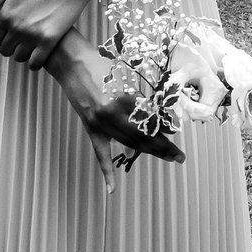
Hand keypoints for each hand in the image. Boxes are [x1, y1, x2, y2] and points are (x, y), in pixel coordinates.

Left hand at [0, 0, 116, 66]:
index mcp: (6, 13)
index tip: (7, 36)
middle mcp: (16, 26)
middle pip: (4, 50)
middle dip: (10, 46)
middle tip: (20, 40)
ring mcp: (33, 34)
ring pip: (18, 58)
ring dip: (22, 54)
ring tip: (30, 46)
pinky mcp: (50, 40)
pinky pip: (35, 63)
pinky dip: (35, 63)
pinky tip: (39, 54)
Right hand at [52, 43, 184, 165]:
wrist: (72, 61)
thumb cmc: (101, 64)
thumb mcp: (126, 77)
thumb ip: (140, 99)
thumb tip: (158, 118)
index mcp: (124, 99)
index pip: (150, 123)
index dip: (165, 133)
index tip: (178, 139)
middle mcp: (112, 114)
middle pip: (142, 137)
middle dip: (162, 148)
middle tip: (179, 157)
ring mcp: (99, 124)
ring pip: (128, 144)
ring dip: (147, 153)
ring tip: (166, 158)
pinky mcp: (90, 127)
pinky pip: (101, 153)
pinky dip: (107, 172)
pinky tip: (112, 190)